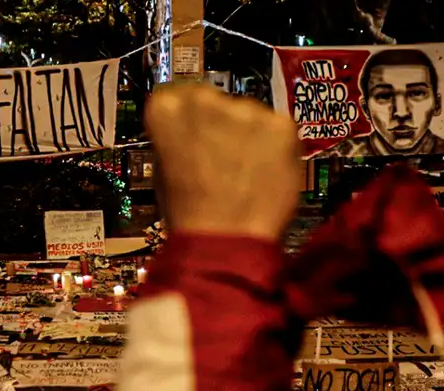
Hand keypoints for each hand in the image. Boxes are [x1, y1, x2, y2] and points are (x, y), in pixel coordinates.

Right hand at [145, 84, 300, 240]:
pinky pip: (279, 130)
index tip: (196, 136)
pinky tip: (265, 174)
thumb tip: (191, 134)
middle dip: (222, 125)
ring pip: (251, 114)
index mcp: (168, 108)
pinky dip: (276, 149)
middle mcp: (207, 98)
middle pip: (219, 102)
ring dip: (251, 135)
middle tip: (224, 160)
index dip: (192, 120)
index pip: (181, 95)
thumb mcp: (162, 170)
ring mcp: (247, 110)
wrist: (225, 241)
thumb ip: (176, 140)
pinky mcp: (281, 125)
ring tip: (246, 173)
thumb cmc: (188, 213)